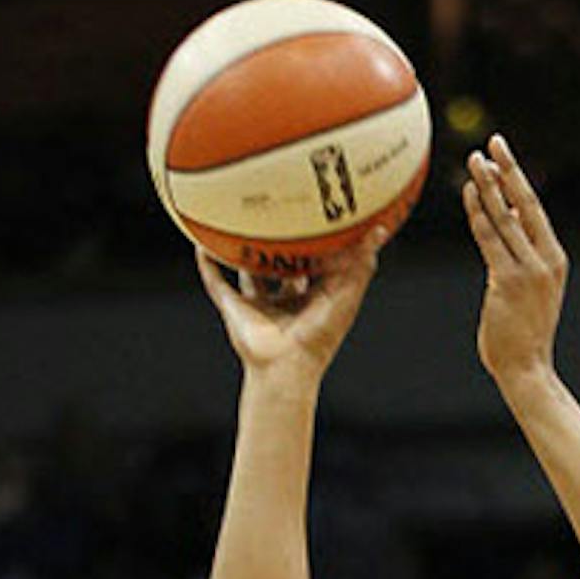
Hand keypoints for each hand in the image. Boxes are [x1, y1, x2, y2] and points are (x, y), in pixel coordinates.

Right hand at [195, 232, 386, 380]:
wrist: (286, 367)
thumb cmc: (319, 336)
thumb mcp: (346, 297)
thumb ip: (361, 266)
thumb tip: (379, 232)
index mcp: (312, 298)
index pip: (317, 265)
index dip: (320, 244)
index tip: (322, 216)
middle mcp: (284, 299)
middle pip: (282, 266)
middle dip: (281, 245)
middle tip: (278, 211)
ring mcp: (258, 305)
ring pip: (249, 273)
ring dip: (242, 254)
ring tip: (237, 223)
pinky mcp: (235, 309)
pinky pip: (217, 283)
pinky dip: (208, 266)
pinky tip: (200, 245)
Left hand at [464, 134, 567, 383]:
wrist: (527, 368)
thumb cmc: (522, 332)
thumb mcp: (530, 288)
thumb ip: (522, 255)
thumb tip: (511, 220)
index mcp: (555, 259)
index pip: (535, 210)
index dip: (519, 179)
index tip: (504, 154)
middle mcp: (546, 260)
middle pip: (525, 205)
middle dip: (509, 170)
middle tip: (493, 141)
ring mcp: (529, 270)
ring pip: (506, 218)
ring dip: (489, 187)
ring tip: (474, 161)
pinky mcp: (508, 282)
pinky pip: (490, 241)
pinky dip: (479, 215)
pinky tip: (469, 194)